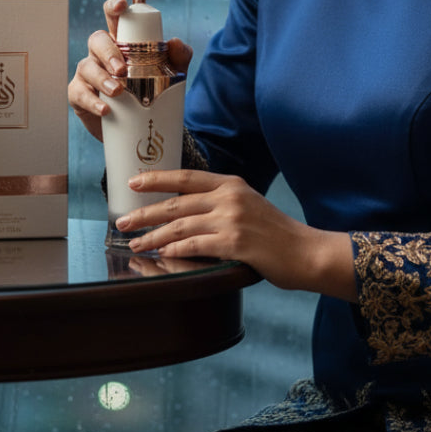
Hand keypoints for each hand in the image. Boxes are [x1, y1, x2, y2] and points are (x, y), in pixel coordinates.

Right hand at [67, 0, 192, 140]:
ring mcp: (88, 73)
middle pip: (96, 39)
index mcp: (121, 41)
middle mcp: (101, 53)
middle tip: (122, 69)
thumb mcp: (171, 73)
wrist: (138, 127)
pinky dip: (92, 101)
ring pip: (87, 67)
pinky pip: (79, 93)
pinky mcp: (79, 95)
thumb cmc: (151, 92)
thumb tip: (175, 42)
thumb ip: (179, 56)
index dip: (114, 7)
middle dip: (108, 52)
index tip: (121, 6)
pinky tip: (105, 109)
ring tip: (117, 91)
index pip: (114, 17)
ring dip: (101, 78)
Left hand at [115, 170, 356, 301]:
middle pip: (176, 203)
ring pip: (180, 226)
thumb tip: (184, 212)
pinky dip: (175, 250)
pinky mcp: (235, 243)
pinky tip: (163, 254)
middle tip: (123, 221)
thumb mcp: (248, 205)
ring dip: (154, 236)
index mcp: (230, 184)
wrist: (307, 252)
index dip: (156, 179)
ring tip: (136, 243)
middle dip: (145, 213)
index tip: (133, 183)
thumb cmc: (276, 233)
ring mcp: (232, 219)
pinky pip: (196, 246)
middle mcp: (229, 197)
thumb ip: (220, 203)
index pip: (185, 177)